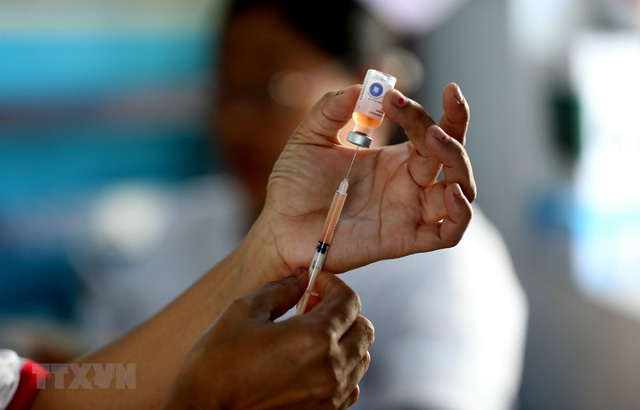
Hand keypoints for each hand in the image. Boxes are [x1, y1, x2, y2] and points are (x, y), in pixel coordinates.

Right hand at [160, 270, 373, 409]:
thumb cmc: (215, 365)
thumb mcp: (243, 312)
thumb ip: (280, 289)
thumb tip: (302, 278)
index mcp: (313, 338)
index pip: (349, 301)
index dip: (333, 285)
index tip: (315, 283)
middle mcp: (329, 368)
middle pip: (364, 329)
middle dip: (343, 310)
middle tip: (314, 306)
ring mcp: (329, 395)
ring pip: (361, 358)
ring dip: (344, 339)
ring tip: (312, 335)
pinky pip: (351, 386)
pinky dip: (341, 368)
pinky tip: (312, 362)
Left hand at [251, 83, 474, 276]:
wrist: (278, 226)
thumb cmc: (294, 185)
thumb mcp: (309, 139)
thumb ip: (330, 110)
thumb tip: (359, 87)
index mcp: (392, 159)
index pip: (427, 130)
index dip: (424, 109)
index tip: (394, 94)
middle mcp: (407, 183)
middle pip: (451, 154)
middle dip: (453, 126)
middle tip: (439, 102)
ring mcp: (409, 211)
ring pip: (460, 188)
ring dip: (459, 162)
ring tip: (436, 138)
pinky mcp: (404, 240)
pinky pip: (448, 233)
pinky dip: (460, 214)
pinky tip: (451, 192)